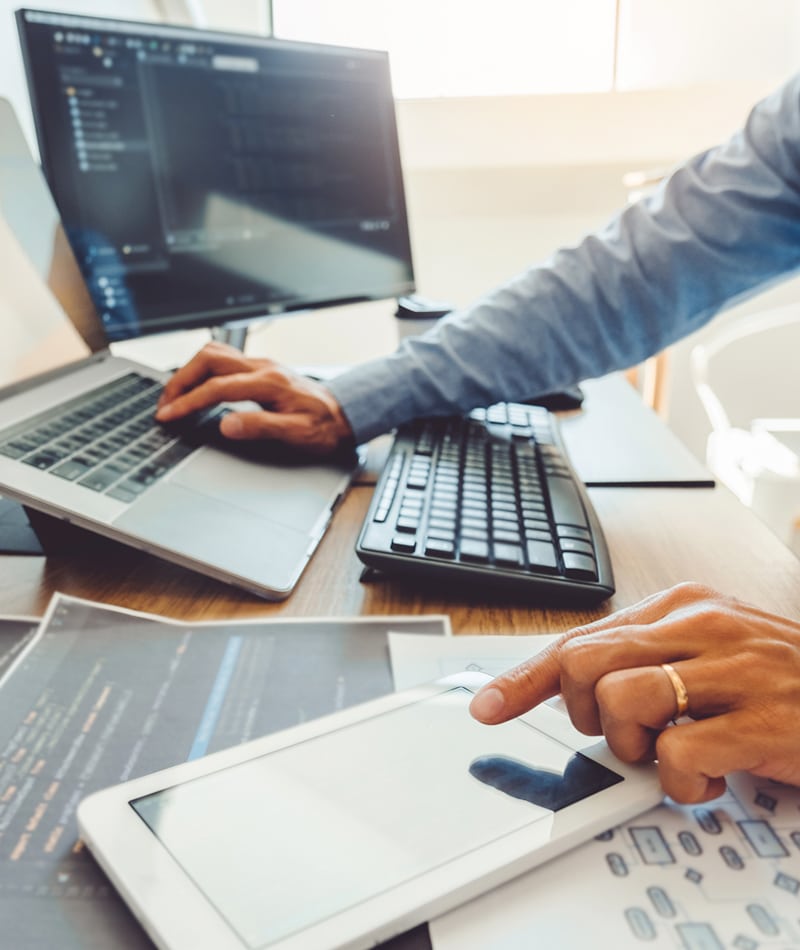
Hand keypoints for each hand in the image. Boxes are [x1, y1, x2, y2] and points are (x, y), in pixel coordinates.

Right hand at [155, 342, 353, 454]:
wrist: (345, 413)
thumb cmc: (324, 427)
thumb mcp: (297, 434)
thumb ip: (261, 427)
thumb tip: (227, 425)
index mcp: (269, 383)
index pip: (218, 388)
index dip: (189, 402)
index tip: (169, 415)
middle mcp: (263, 368)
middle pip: (209, 360)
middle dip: (181, 380)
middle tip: (164, 405)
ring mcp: (261, 365)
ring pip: (215, 354)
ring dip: (189, 372)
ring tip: (174, 397)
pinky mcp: (260, 369)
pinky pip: (223, 360)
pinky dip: (202, 371)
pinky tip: (196, 387)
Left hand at [470, 582, 799, 802]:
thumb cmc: (778, 683)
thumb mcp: (707, 654)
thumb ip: (644, 660)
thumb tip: (573, 685)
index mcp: (681, 606)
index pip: (580, 638)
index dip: (525, 678)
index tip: (487, 707)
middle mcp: (702, 626)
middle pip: (586, 666)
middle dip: (588, 717)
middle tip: (628, 734)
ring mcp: (733, 669)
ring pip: (622, 702)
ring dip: (635, 746)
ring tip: (674, 752)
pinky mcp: (762, 719)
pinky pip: (678, 756)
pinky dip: (683, 782)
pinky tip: (712, 776)